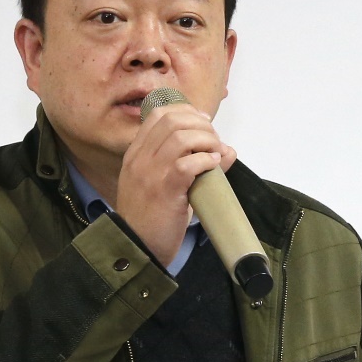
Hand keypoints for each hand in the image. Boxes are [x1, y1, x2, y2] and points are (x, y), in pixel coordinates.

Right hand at [115, 103, 236, 265]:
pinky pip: (188, 163)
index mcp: (135, 154)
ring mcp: (150, 173)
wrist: (135, 248)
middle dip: (200, 125)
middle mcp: (140, 159)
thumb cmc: (150, 219)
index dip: (186, 112)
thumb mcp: (162, 186)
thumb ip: (187, 165)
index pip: (158, 115)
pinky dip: (206, 161)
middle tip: (213, 140)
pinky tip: (212, 167)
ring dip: (206, 141)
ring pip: (181, 137)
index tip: (203, 123)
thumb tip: (226, 151)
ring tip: (215, 154)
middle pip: (172, 120)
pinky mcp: (164, 190)